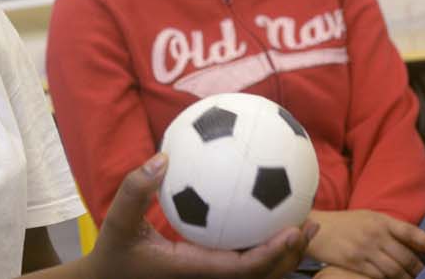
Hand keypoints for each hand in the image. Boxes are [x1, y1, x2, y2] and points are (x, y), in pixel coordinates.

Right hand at [83, 153, 315, 278]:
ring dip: (285, 252)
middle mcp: (208, 277)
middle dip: (290, 254)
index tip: (292, 230)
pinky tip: (265, 214)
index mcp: (194, 270)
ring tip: (305, 222)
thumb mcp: (117, 220)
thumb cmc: (114, 251)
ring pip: (257, 272)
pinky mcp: (206, 269)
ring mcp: (209, 275)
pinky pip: (241, 259)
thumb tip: (162, 158)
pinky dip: (262, 244)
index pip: (242, 269)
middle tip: (309, 222)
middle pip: (261, 274)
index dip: (271, 253)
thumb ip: (135, 189)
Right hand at [307, 210, 424, 278]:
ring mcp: (364, 249)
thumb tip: (415, 244)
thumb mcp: (368, 218)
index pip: (410, 231)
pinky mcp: (354, 262)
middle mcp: (375, 234)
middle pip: (405, 257)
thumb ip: (390, 229)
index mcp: (381, 220)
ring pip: (394, 270)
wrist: (315, 226)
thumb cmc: (344, 223)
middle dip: (419, 270)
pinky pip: (377, 276)